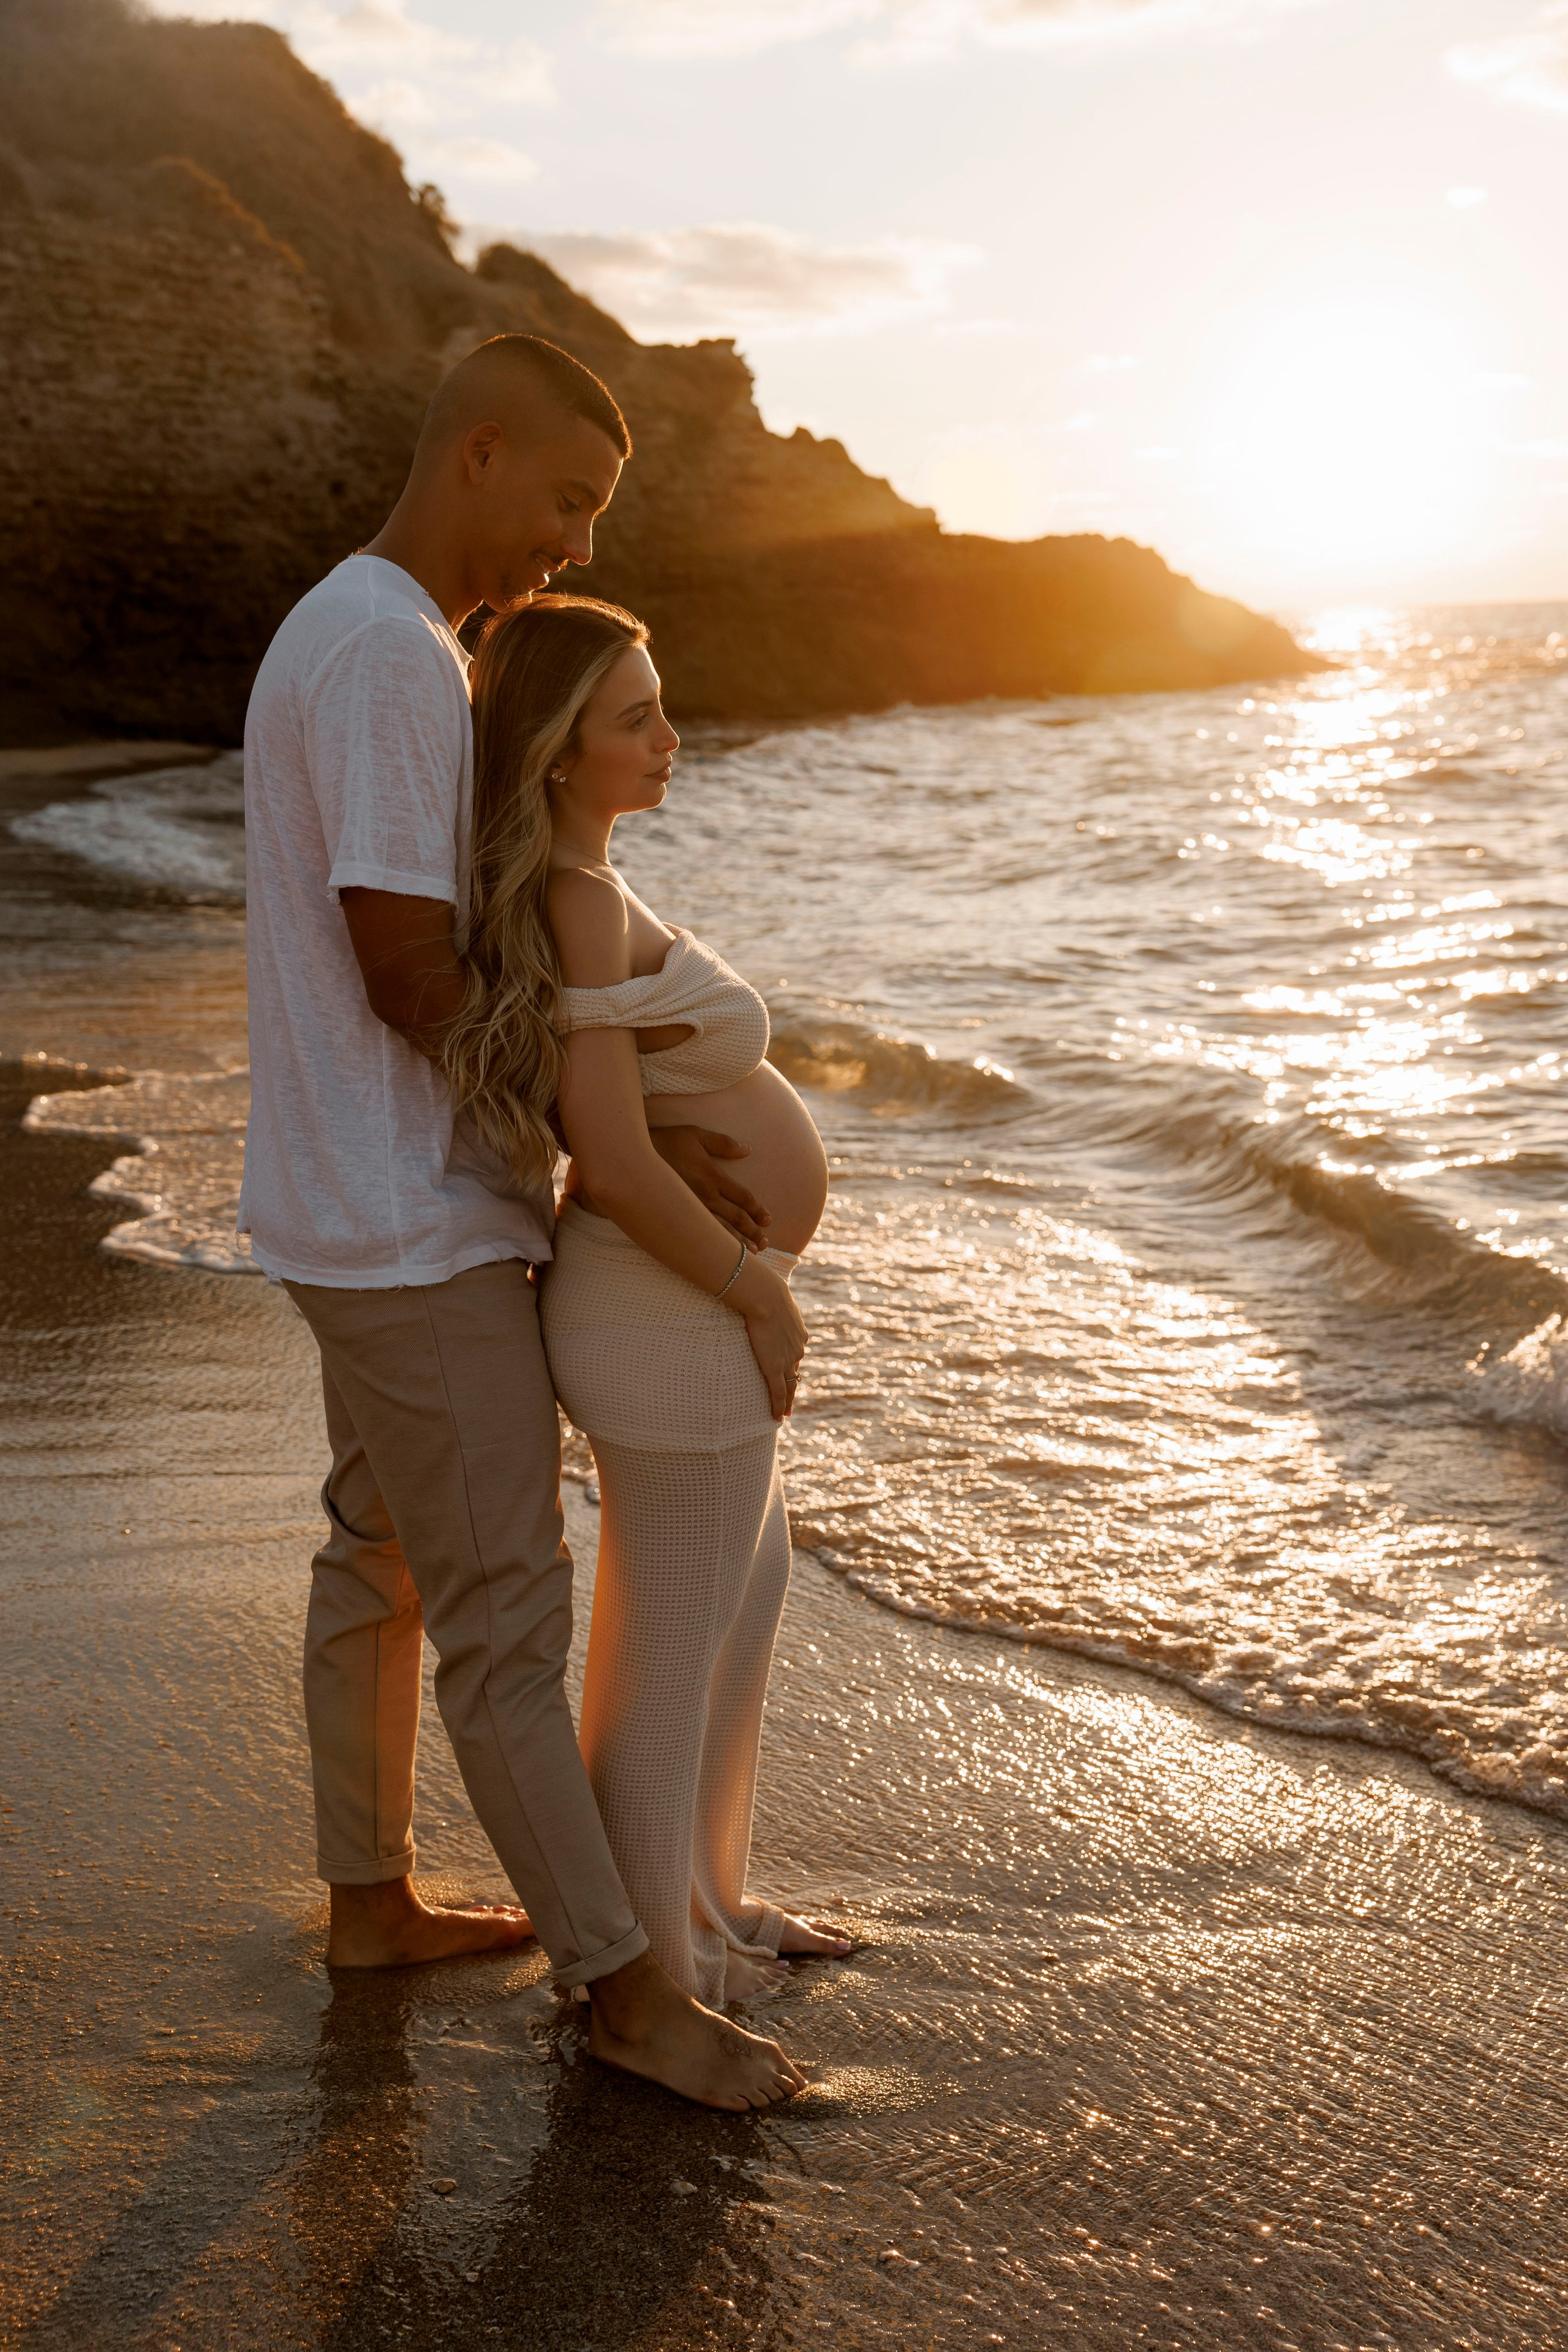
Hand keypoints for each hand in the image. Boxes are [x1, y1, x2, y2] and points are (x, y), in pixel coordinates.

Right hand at [651, 1125, 771, 1248]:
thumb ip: (722, 1143)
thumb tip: (747, 1150)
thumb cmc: (665, 1142)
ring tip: (752, 1252)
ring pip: (720, 1230)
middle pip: (736, 1218)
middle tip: (765, 1241)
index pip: (742, 1197)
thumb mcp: (695, 1134)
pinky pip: (700, 1233)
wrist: (632, 1159)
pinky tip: (722, 1252)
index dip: (757, 1209)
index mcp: (712, 1176)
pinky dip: (715, 1243)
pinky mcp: (677, 1216)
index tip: (767, 1220)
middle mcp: (705, 1196)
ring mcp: (691, 1208)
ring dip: (738, 1242)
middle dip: (753, 1231)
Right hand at [727, 1256, 807, 1419]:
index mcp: (799, 1333)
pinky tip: (778, 1418)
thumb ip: (769, 1303)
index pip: (796, 1355)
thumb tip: (756, 1292)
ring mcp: (788, 1360)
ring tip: (784, 1413)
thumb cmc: (764, 1290)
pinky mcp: (775, 1367)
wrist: (765, 1295)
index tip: (791, 1375)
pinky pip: (779, 1392)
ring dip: (787, 1401)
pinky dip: (779, 1406)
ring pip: (790, 1386)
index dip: (792, 1366)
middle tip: (790, 1403)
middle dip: (793, 1388)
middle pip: (796, 1373)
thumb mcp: (773, 1297)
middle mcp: (798, 1349)